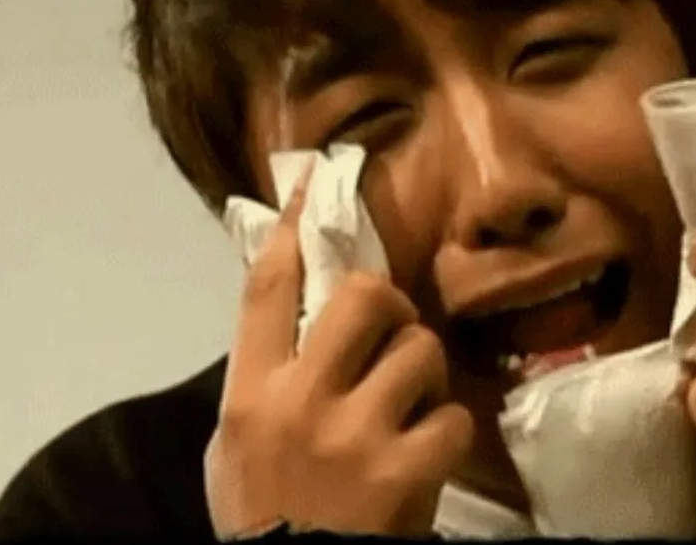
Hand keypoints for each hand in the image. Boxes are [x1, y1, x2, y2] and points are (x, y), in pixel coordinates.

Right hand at [203, 164, 473, 538]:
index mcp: (252, 392)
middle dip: (392, 304)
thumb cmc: (266, 512)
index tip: (315, 184)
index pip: (270, 289)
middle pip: (364, 296)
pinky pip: (454, 416)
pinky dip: (449, 431)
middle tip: (396, 330)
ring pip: (421, 350)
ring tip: (414, 405)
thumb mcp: (240, 442)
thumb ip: (267, 374)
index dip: (296, 228)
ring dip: (426, 373)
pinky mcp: (404, 469)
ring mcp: (356, 434)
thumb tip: (302, 306)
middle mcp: (302, 400)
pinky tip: (429, 453)